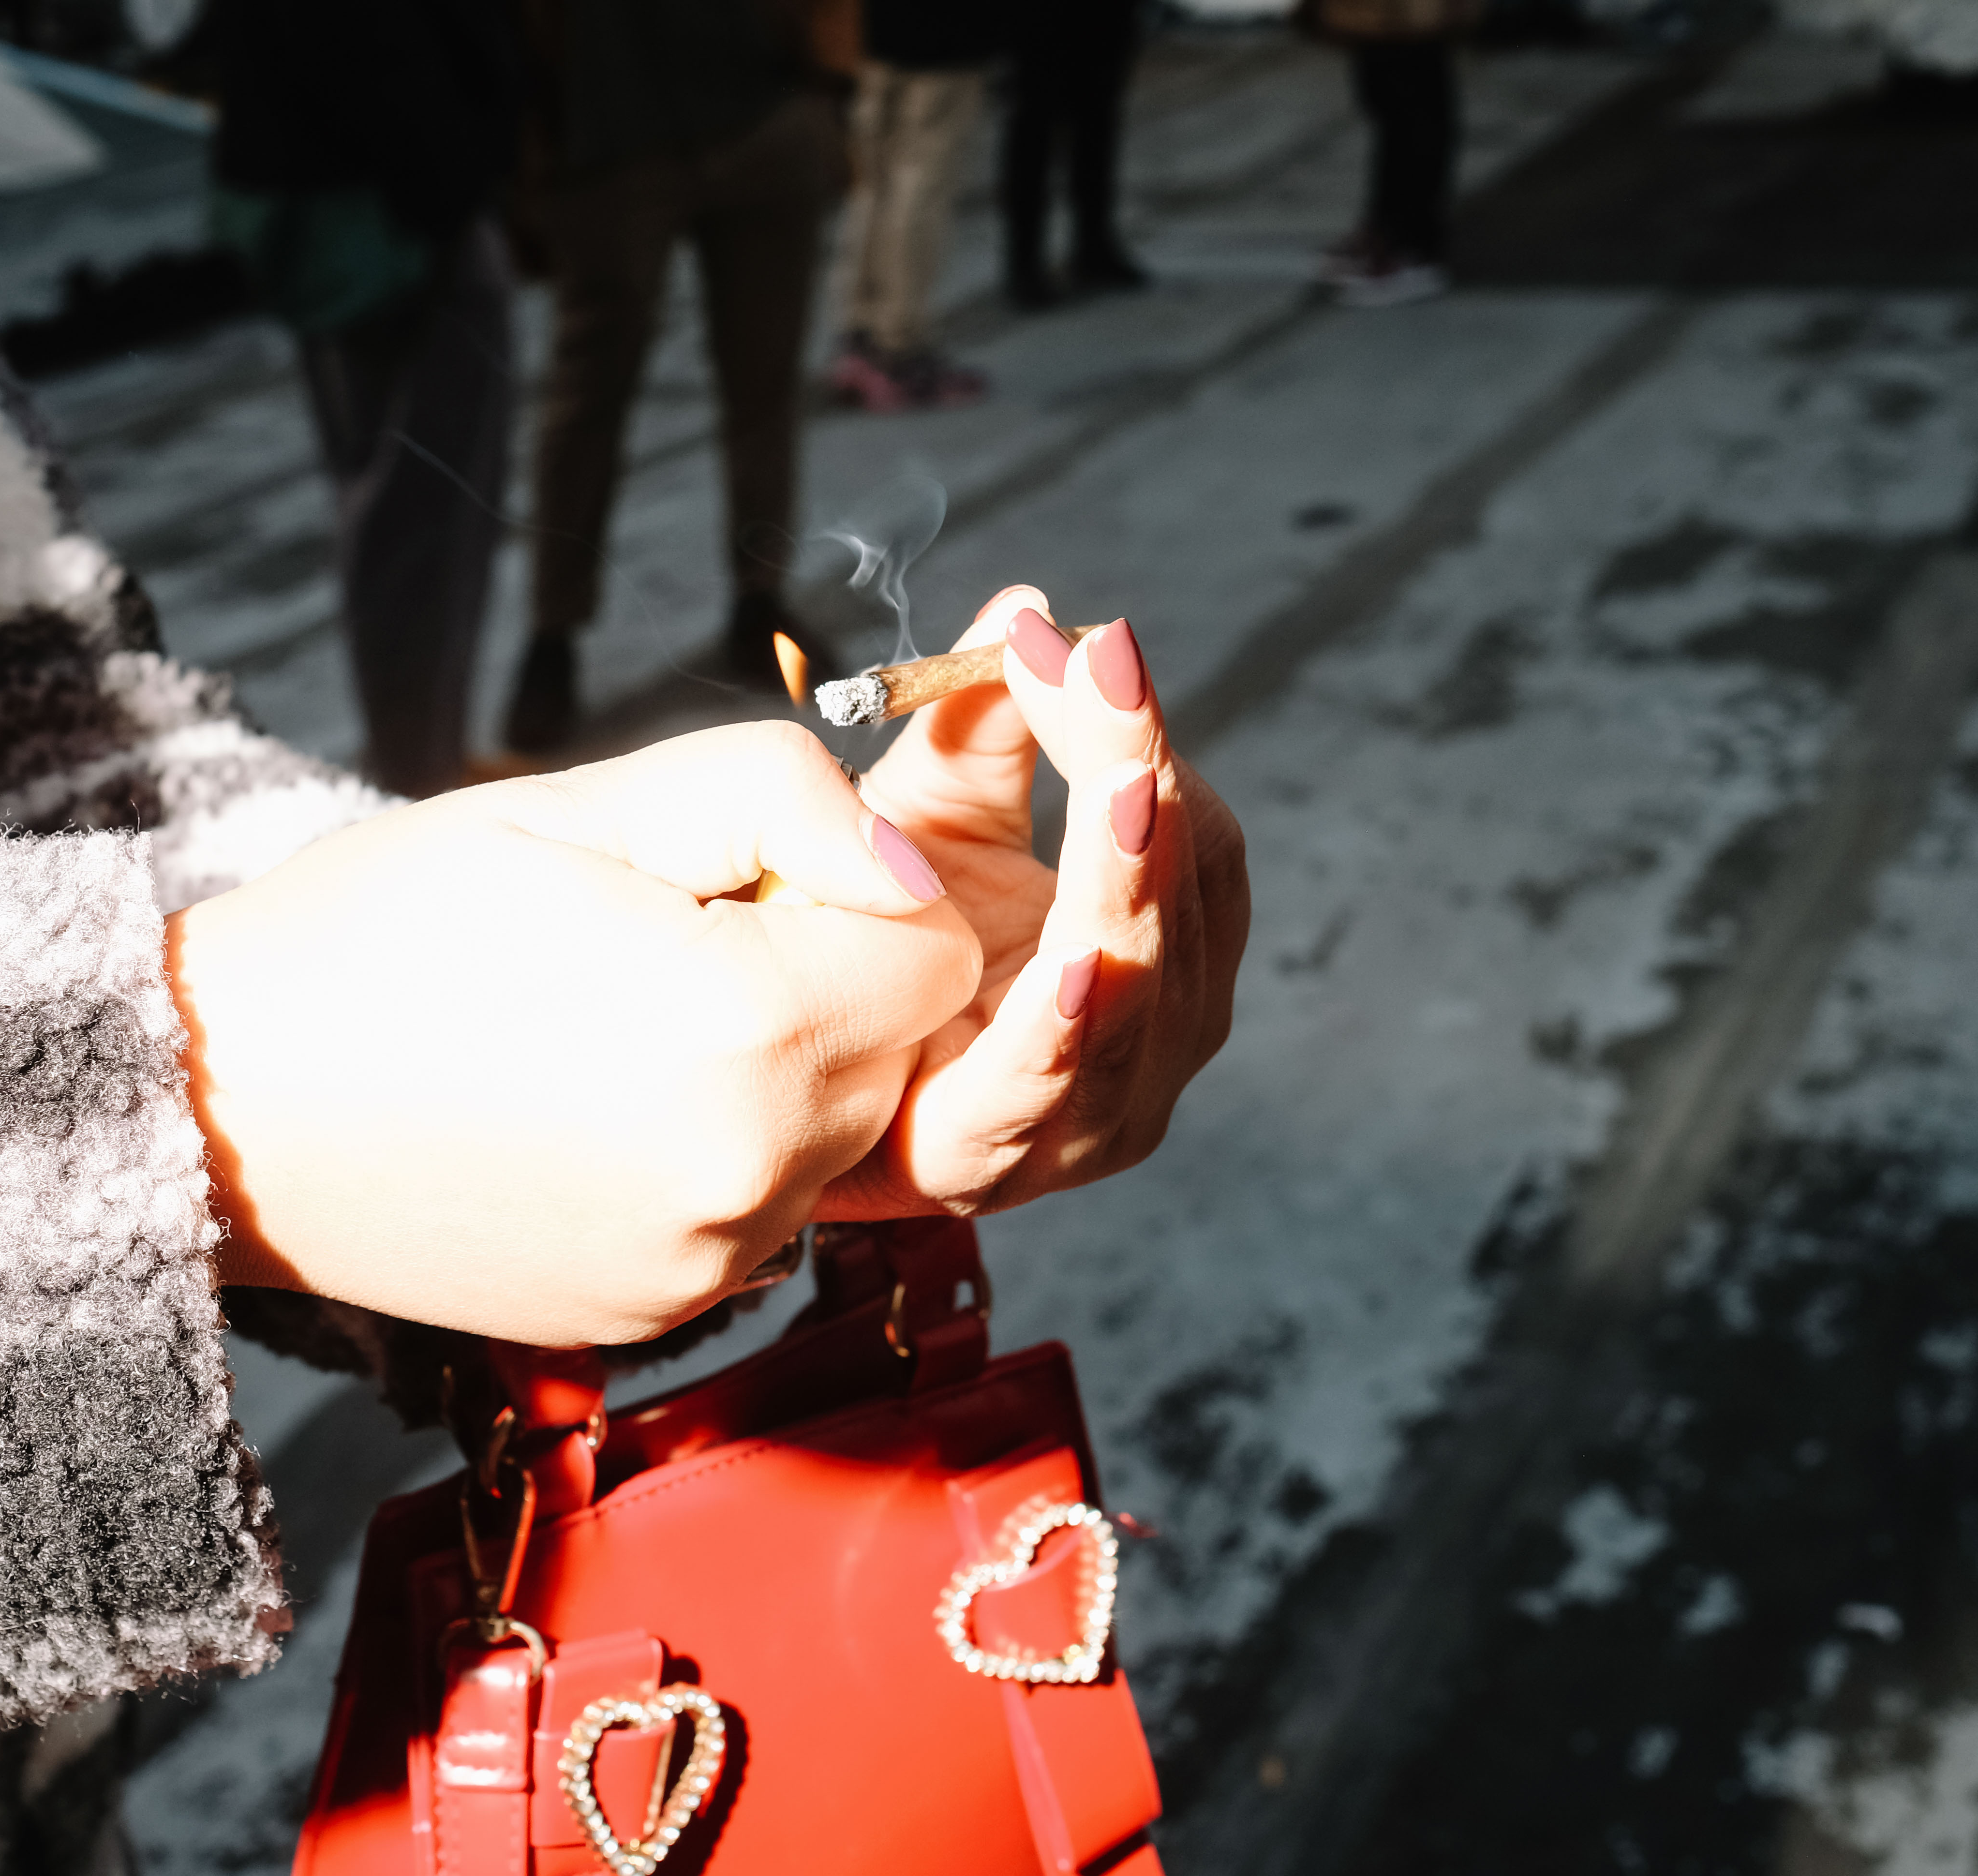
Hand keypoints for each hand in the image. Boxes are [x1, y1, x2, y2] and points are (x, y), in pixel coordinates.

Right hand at [167, 724, 980, 1345]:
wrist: (218, 1107)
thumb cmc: (385, 928)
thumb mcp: (581, 801)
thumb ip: (777, 797)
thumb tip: (909, 856)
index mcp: (748, 1030)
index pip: (937, 949)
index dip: (857, 889)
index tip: (739, 878)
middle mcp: (752, 1176)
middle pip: (897, 1049)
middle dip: (822, 978)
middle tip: (667, 942)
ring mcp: (708, 1263)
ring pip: (832, 1133)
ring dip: (772, 1068)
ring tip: (615, 1025)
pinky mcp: (661, 1311)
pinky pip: (758, 1209)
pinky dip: (709, 1148)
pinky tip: (586, 1105)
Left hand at [816, 586, 1248, 1219]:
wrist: (789, 1081)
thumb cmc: (887, 945)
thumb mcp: (934, 819)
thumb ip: (984, 725)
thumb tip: (1028, 611)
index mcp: (1157, 942)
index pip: (1189, 828)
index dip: (1142, 733)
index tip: (1093, 640)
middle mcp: (1155, 1031)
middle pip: (1175, 900)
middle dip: (1140, 781)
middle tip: (1102, 676)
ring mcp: (1095, 1110)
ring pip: (1136, 985)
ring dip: (1124, 879)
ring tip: (1123, 786)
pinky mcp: (1003, 1162)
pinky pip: (1045, 1087)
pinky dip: (1064, 1025)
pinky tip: (1076, 961)